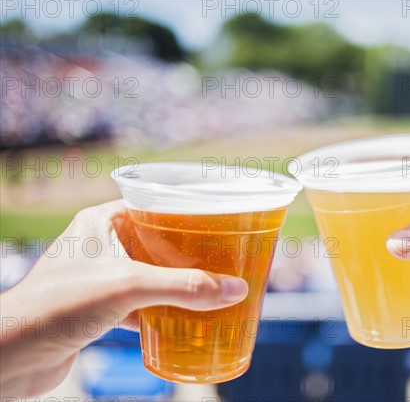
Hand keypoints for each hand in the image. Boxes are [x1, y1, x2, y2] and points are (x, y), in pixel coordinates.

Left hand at [0, 201, 248, 397]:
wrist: (13, 355)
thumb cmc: (58, 305)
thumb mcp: (129, 286)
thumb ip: (184, 287)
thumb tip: (235, 289)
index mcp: (101, 223)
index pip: (152, 205)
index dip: (184, 212)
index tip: (216, 221)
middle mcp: (99, 246)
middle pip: (154, 242)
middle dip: (186, 253)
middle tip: (220, 258)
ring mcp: (97, 278)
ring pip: (148, 275)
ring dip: (175, 285)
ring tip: (208, 289)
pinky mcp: (97, 309)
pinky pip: (137, 304)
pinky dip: (159, 313)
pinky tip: (181, 322)